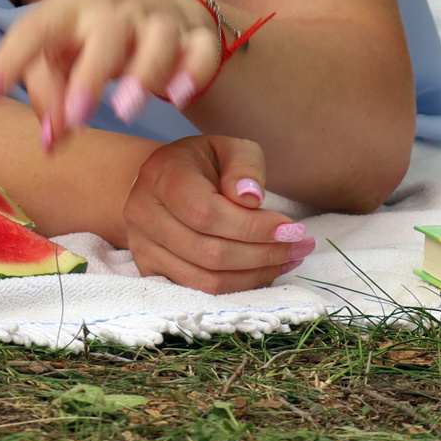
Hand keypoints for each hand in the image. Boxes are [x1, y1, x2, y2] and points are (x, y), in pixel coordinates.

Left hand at [0, 0, 221, 144]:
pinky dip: (193, 71)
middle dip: (91, 74)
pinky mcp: (195, 36)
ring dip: (145, 73)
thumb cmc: (91, 39)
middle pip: (105, 31)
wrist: (157, 6)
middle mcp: (114, 9)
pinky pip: (201, 49)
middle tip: (78, 116)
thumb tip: (50, 144)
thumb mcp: (63, 58)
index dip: (8, 61)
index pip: (34, 28)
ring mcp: (158, 20)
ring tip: (126, 111)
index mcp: (69, 10)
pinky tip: (180, 98)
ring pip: (158, 36)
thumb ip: (50, 98)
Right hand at [124, 135, 312, 293]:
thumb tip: (251, 199)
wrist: (161, 182)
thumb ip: (243, 166)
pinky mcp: (149, 271)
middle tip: (299, 246)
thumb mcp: (228, 148)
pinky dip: (239, 286)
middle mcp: (143, 214)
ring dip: (256, 275)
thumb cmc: (201, 163)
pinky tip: (263, 271)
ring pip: (206, 280)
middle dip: (263, 254)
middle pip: (209, 252)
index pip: (206, 213)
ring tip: (287, 259)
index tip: (291, 227)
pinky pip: (200, 292)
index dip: (253, 227)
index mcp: (161, 176)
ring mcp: (142, 247)